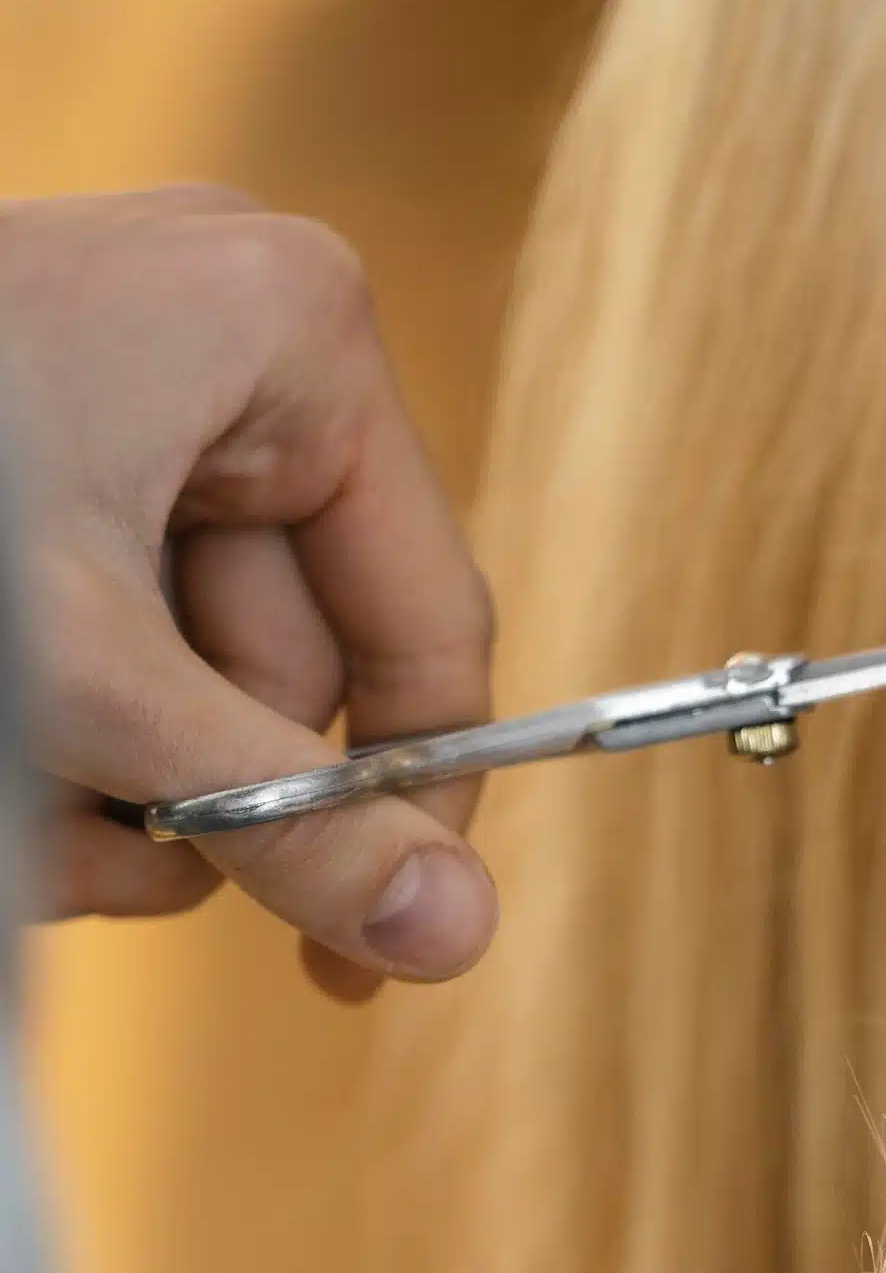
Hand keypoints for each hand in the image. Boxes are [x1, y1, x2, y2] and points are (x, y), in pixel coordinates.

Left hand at [0, 188, 498, 997]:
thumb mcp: (92, 684)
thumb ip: (287, 818)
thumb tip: (455, 931)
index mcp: (295, 340)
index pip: (430, 625)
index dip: (408, 801)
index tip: (381, 932)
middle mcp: (226, 351)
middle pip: (294, 670)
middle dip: (187, 787)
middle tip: (99, 840)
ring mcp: (123, 398)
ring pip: (186, 679)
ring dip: (100, 785)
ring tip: (7, 793)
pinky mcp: (34, 458)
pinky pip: (102, 644)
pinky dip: (44, 734)